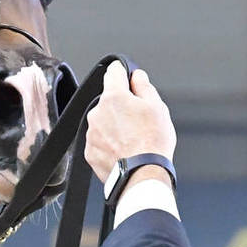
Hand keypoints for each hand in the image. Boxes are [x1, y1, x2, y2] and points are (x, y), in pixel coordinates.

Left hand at [84, 62, 176, 183]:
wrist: (142, 174)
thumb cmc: (152, 142)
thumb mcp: (157, 107)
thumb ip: (144, 86)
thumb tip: (137, 75)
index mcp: (114, 97)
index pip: (113, 72)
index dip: (122, 72)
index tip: (126, 75)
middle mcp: (97, 112)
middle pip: (109, 100)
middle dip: (121, 105)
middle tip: (138, 119)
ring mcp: (91, 132)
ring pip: (103, 121)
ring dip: (114, 125)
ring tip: (132, 139)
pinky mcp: (89, 151)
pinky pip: (99, 140)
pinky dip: (108, 142)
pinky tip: (123, 149)